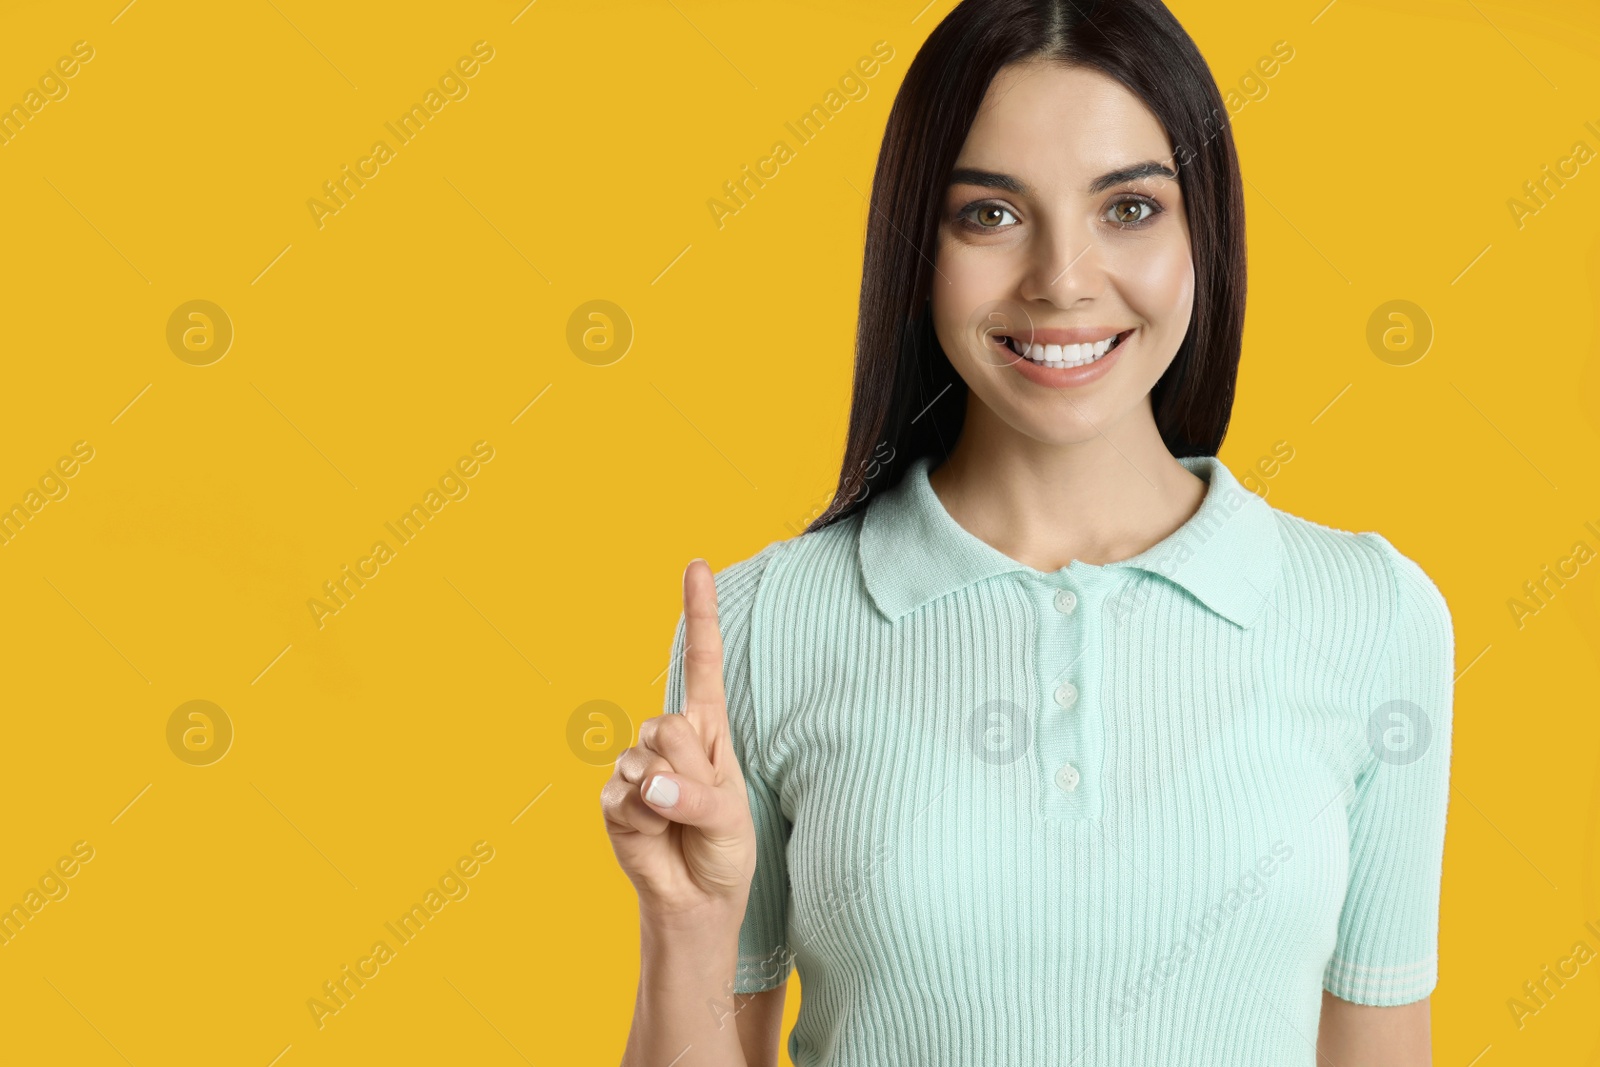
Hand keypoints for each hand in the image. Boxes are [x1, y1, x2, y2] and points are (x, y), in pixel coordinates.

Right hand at [601, 559, 757, 925]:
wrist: (696, 896)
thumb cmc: (722, 847)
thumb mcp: (728, 818)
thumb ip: (696, 794)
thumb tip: (647, 784)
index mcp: (706, 728)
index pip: (701, 662)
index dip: (699, 613)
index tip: (697, 564)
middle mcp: (669, 738)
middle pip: (666, 725)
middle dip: (685, 771)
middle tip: (695, 805)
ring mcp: (636, 766)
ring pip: (643, 761)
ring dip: (665, 801)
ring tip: (675, 824)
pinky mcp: (612, 798)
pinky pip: (623, 797)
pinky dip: (642, 822)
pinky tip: (653, 836)